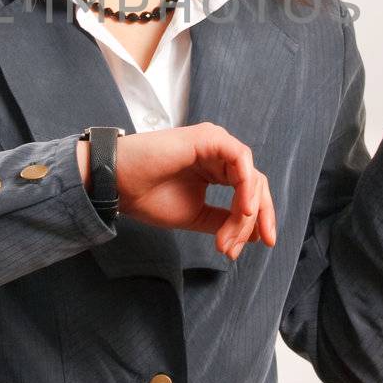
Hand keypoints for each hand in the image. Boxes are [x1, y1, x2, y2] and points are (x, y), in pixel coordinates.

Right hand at [79, 123, 276, 260]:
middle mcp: (219, 155)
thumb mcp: (197, 215)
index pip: (250, 192)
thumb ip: (225, 220)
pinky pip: (241, 158)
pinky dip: (246, 184)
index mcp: (216, 170)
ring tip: (228, 237)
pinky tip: (242, 209)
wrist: (121, 185)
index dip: (258, 220)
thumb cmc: (149, 196)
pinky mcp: (209, 137)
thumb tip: (255, 234)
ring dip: (246, 211)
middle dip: (258, 218)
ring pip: (251, 176)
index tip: (261, 245)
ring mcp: (215, 144)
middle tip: (246, 246)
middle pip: (256, 185)